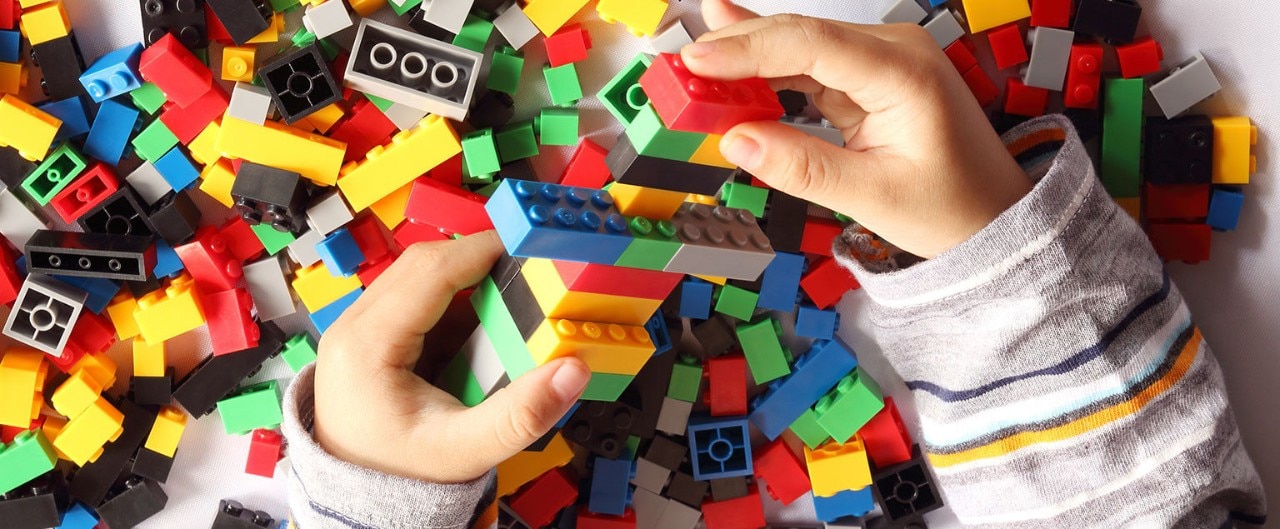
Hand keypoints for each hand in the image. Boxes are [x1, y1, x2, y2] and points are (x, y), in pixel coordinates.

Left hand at [312, 231, 590, 483]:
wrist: (358, 500)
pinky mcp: (373, 337)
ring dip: (469, 286)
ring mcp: (360, 329)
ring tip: (511, 309)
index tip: (528, 246)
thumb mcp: (465, 449)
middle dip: (482, 265)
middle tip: (530, 275)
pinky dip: (456, 307)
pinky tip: (483, 333)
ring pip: (421, 278)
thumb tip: (570, 372)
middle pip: (425, 265)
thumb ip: (521, 413)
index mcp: (366, 344)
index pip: (431, 269)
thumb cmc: (396, 476)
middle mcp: (354, 327)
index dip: (484, 250)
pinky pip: (418, 300)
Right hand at [684, 0, 1032, 257]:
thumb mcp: (871, 198)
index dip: (749, 47)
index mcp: (903, 73)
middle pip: (800, 35)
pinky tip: (727, 55)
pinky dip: (767, 72)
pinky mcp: (869, 77)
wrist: (995, 216)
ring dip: (745, 58)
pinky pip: (808, 67)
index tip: (697, 59)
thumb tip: (736, 138)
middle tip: (677, 63)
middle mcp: (893, 52)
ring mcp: (881, 61)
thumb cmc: (952, 208)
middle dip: (736, 46)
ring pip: (799, 48)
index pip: (812, 44)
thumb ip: (801, 167)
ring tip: (689, 66)